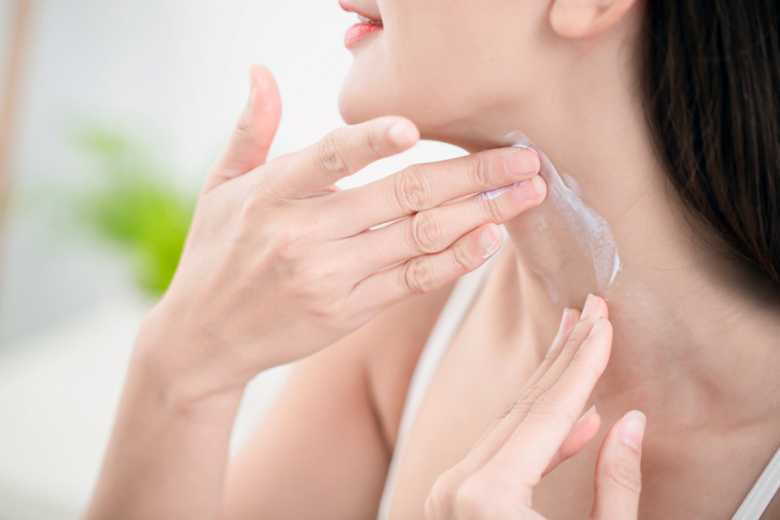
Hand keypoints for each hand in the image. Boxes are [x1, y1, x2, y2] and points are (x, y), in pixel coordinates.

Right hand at [138, 65, 546, 401]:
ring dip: (480, 214)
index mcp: (271, 194)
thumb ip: (251, 129)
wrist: (201, 340)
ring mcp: (328, 278)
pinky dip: (455, 261)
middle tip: (523, 159)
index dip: (372, 140)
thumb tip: (260, 70)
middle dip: (470, 174)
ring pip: (418, 238)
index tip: (418, 127)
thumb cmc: (214, 255)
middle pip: (399, 196)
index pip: (328, 157)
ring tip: (525, 194)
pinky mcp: (348, 312)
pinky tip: (491, 239)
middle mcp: (301, 235)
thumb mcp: (219, 188)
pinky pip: (412, 283)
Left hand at [425, 296, 645, 519]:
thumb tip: (632, 424)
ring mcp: (450, 494)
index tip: (604, 323)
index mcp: (489, 497)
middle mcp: (459, 488)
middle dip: (565, 355)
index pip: (549, 415)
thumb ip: (615, 487)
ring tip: (577, 340)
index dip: (583, 365)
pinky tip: (577, 418)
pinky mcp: (455, 503)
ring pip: (508, 424)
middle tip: (590, 310)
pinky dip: (538, 434)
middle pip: (524, 407)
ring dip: (550, 384)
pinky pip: (499, 453)